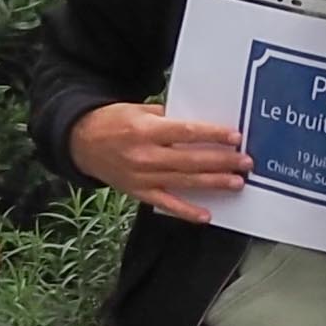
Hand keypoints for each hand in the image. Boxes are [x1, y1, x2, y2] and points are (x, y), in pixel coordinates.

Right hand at [68, 103, 251, 221]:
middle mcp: (145, 156)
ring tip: (237, 183)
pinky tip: (207, 215)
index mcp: (146, 131)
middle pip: (191, 160)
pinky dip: (186, 211)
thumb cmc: (112, 122)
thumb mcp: (138, 110)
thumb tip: (199, 126)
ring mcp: (142, 177)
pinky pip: (166, 204)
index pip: (187, 133)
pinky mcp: (139, 192)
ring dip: (213, 183)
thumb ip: (168, 117)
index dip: (213, 135)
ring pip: (184, 182)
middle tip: (246, 162)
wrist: (79, 142)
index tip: (235, 137)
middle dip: (222, 161)